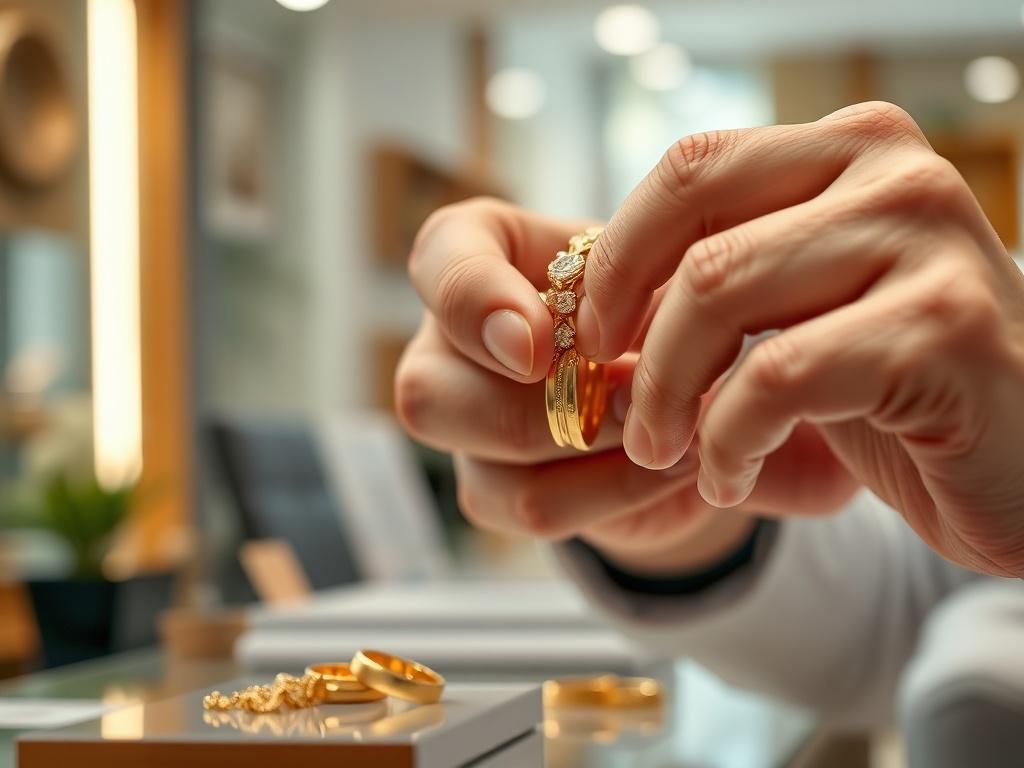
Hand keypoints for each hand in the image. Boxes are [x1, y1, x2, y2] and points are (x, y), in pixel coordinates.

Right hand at [396, 199, 856, 575]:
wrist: (675, 383)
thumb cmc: (654, 299)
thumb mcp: (654, 265)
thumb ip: (634, 287)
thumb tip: (619, 361)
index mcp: (472, 256)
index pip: (436, 262)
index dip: (475, 305)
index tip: (540, 342)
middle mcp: (445, 341)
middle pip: (430, 388)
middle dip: (541, 402)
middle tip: (638, 391)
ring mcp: (458, 421)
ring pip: (487, 454)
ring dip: (594, 444)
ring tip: (681, 425)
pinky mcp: (489, 490)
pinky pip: (535, 506)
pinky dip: (617, 489)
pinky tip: (677, 464)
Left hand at [576, 101, 1023, 576]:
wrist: (1020, 463)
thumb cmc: (893, 388)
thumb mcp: (794, 316)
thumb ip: (715, 286)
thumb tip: (584, 305)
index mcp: (849, 150)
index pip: (690, 168)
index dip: (617, 256)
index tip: (589, 335)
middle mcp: (894, 173)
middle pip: (698, 236)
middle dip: (632, 339)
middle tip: (617, 411)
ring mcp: (928, 241)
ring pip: (723, 295)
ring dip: (669, 395)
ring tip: (666, 453)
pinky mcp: (946, 328)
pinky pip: (779, 377)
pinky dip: (729, 439)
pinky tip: (728, 477)